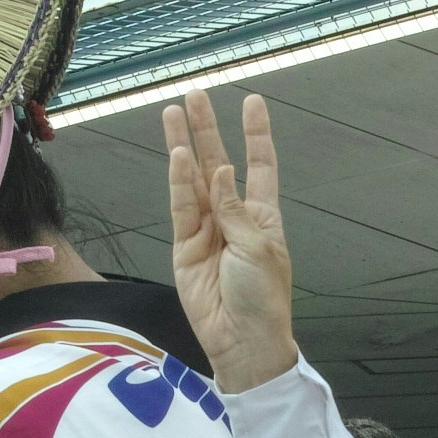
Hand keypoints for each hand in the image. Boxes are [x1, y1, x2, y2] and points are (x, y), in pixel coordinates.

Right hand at [166, 88, 297, 392]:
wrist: (242, 341)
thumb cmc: (263, 298)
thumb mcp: (258, 248)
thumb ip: (235, 209)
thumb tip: (219, 171)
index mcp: (262, 217)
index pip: (259, 166)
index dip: (255, 134)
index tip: (253, 101)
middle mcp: (233, 217)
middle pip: (218, 163)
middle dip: (208, 130)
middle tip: (196, 95)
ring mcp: (206, 230)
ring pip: (193, 179)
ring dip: (184, 145)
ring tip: (175, 111)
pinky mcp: (184, 246)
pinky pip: (180, 207)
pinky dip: (178, 181)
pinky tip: (178, 154)